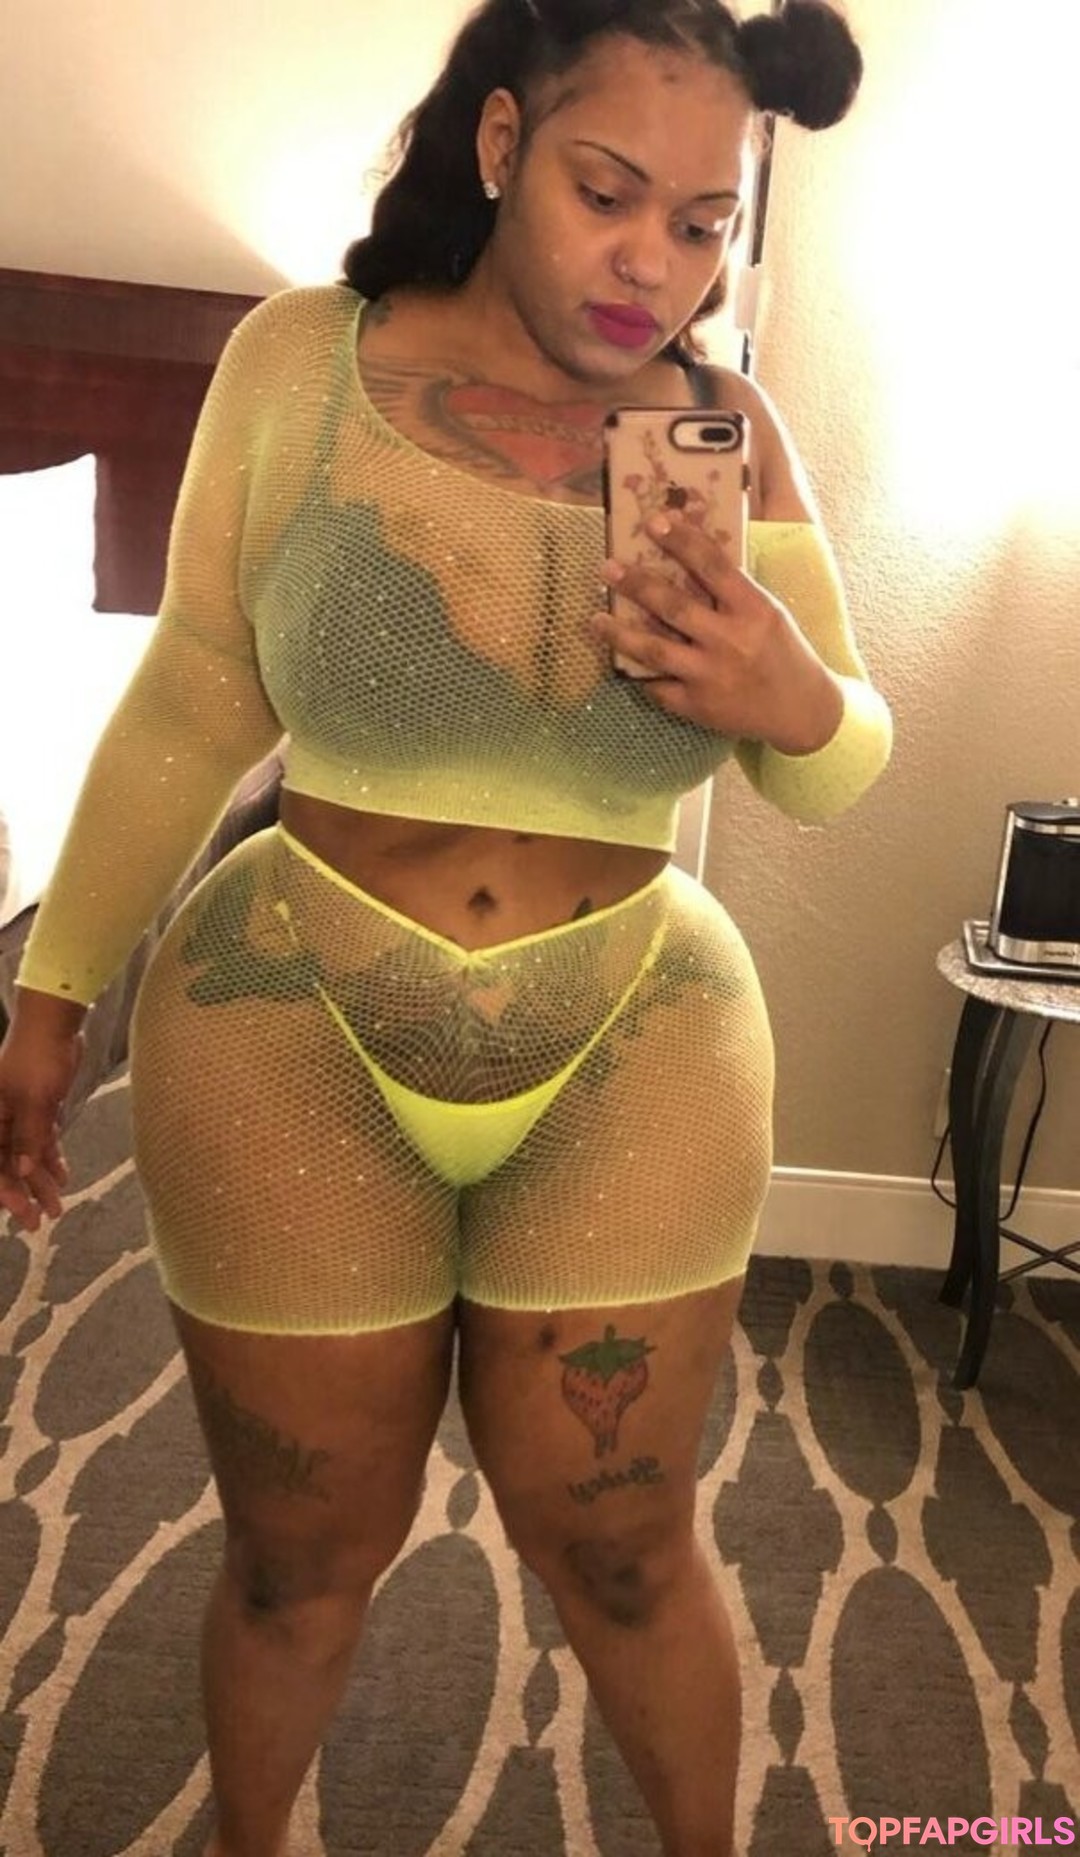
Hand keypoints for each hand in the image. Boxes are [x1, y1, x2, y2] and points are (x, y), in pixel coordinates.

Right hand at [0, 1021, 83, 1233]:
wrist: (55, 1024)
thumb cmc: (39, 1059)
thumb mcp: (34, 1100)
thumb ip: (27, 1137)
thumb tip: (20, 1172)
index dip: (6, 1191)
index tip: (24, 1212)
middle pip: (7, 1163)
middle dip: (24, 1192)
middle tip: (42, 1220)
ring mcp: (17, 1114)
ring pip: (25, 1154)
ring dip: (40, 1179)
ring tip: (58, 1204)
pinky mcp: (37, 1108)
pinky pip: (39, 1140)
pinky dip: (50, 1157)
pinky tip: (62, 1176)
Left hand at [591, 513, 843, 752]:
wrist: (801, 710)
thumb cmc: (781, 652)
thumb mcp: (768, 613)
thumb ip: (732, 591)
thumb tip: (685, 555)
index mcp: (754, 609)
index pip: (713, 565)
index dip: (682, 539)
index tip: (654, 520)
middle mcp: (731, 641)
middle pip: (674, 606)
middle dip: (636, 584)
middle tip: (607, 567)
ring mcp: (711, 676)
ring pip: (654, 650)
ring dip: (619, 633)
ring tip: (595, 620)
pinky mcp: (697, 706)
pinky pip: (657, 687)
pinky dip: (637, 673)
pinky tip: (619, 660)